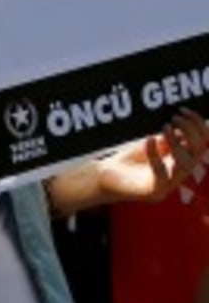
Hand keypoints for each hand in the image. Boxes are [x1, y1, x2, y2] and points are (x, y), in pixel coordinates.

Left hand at [91, 108, 207, 205]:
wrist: (103, 179)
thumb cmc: (129, 161)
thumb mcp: (153, 145)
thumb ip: (170, 138)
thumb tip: (186, 125)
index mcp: (182, 161)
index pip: (201, 143)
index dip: (197, 125)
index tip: (182, 109)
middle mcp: (179, 174)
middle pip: (198, 152)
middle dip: (190, 131)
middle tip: (173, 118)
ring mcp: (168, 185)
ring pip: (185, 164)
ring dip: (176, 142)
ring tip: (165, 127)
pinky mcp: (154, 193)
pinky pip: (161, 173)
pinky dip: (156, 154)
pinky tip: (148, 139)